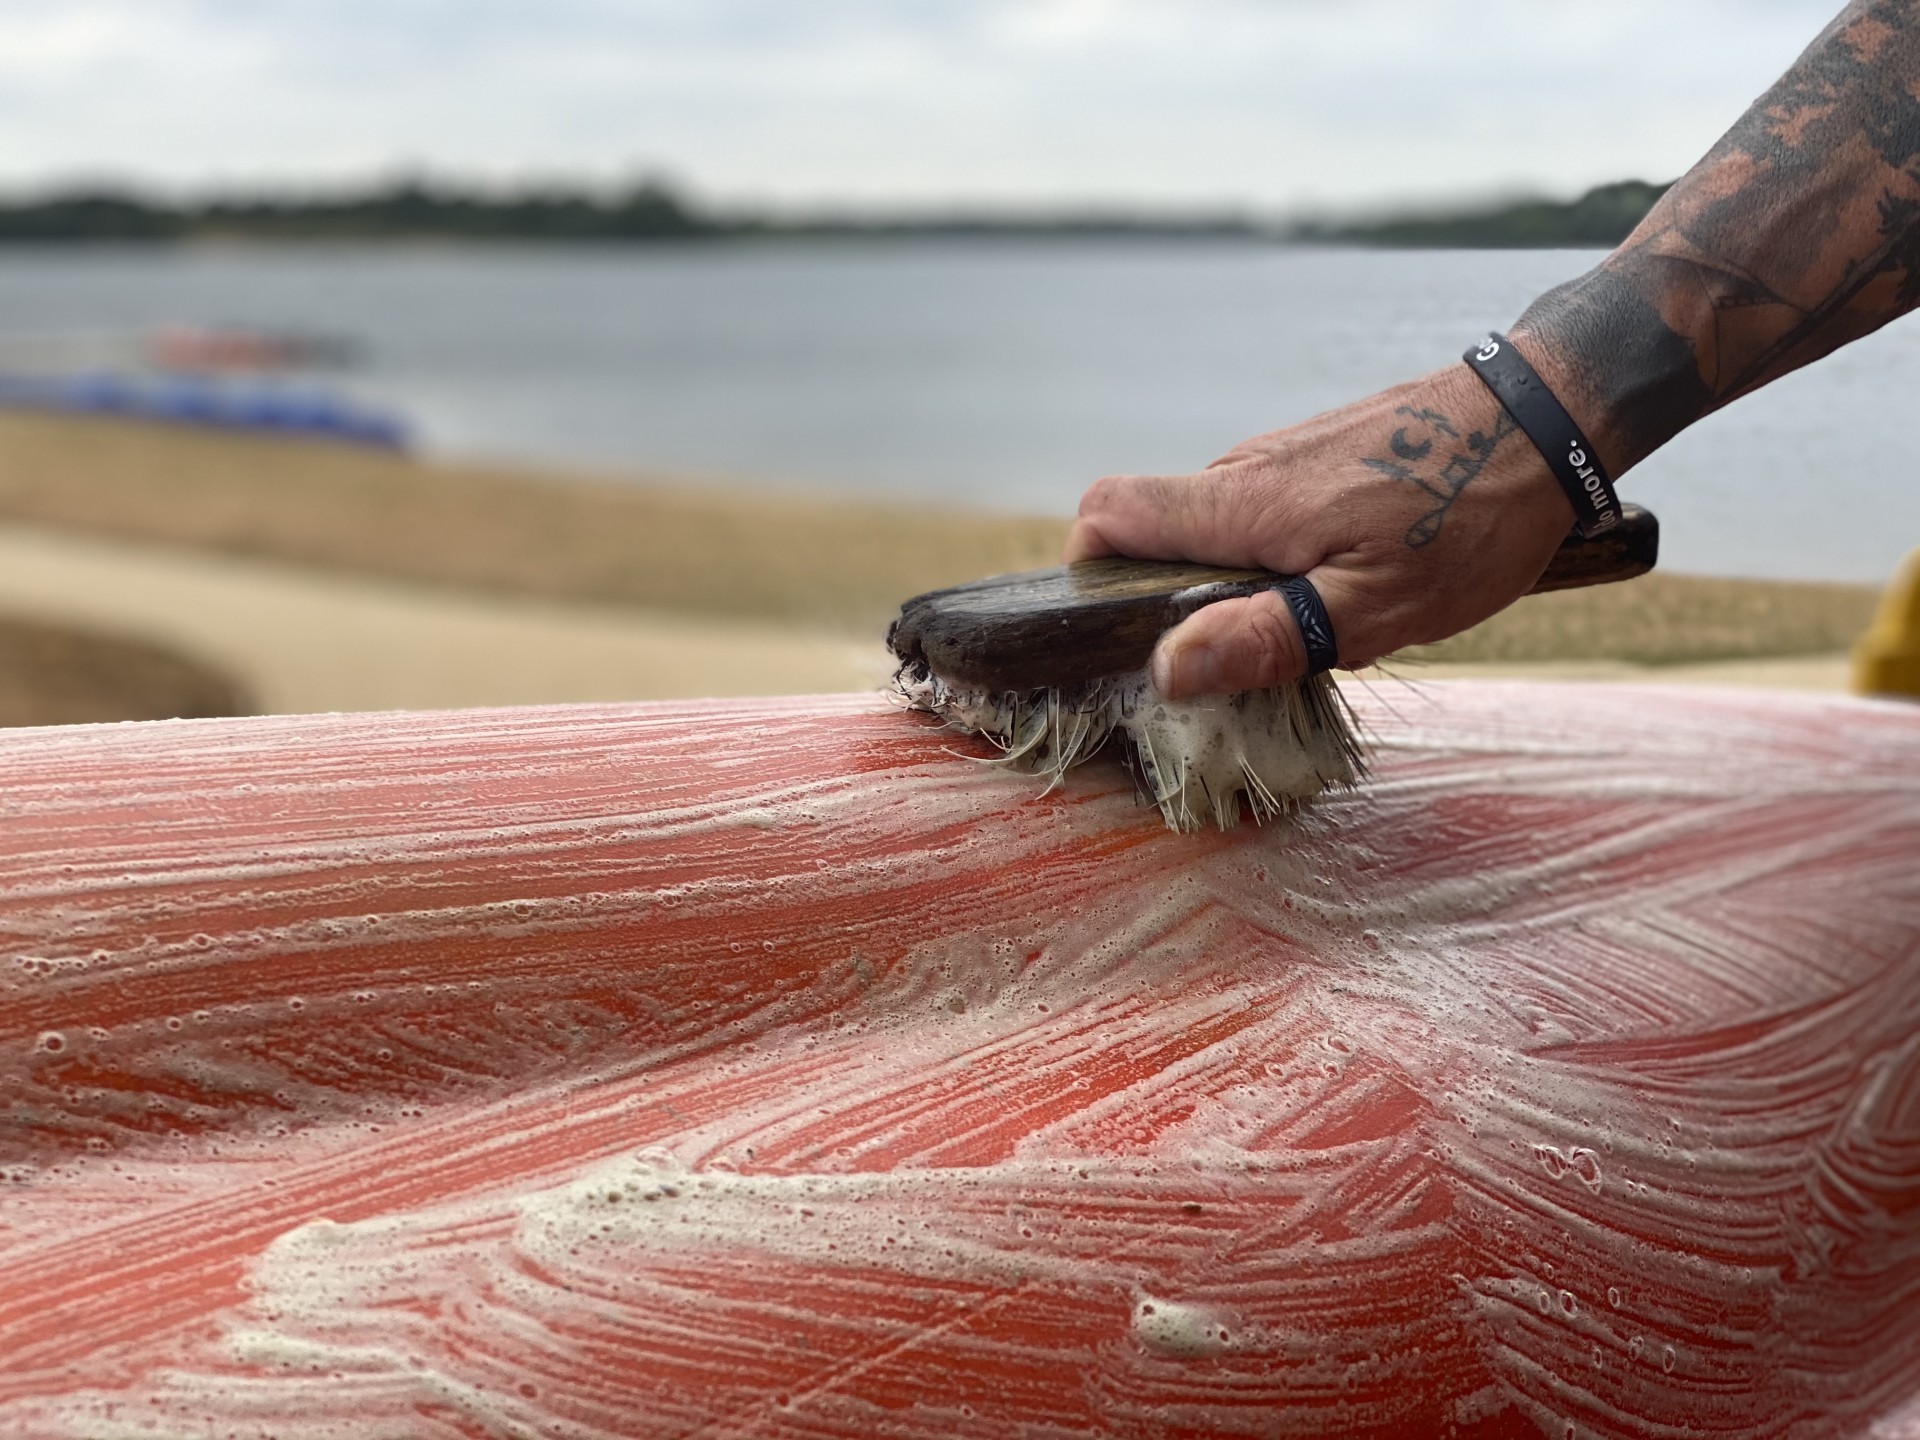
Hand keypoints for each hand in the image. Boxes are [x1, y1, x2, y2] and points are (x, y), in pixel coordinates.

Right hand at [1065, 359, 1577, 697]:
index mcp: (1245, 505)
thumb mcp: (1378, 607)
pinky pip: (1263, 510)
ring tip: (1312, 622)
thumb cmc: (1473, 517)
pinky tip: (1347, 581)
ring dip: (1233, 579)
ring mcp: (1284, 455)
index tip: (1123, 629)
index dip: (1086, 571)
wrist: (1553, 417)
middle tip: (1239, 653)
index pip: (1107, 513)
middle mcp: (1247, 469)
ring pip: (1213, 523)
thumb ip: (1267, 637)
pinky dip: (1275, 554)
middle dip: (1169, 595)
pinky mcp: (1321, 454)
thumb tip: (1167, 668)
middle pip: (1152, 527)